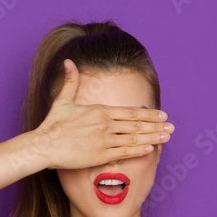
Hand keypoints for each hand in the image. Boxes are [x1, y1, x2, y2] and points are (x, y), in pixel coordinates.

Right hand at [32, 58, 172, 169]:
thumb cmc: (53, 124)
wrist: (44, 145)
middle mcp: (105, 124)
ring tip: (166, 138)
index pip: (131, 112)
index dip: (149, 114)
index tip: (162, 115)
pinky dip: (138, 150)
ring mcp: (104, 140)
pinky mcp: (100, 155)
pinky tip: (151, 149)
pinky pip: (124, 152)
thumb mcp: (63, 100)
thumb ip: (71, 81)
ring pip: (134, 139)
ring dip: (152, 138)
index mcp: (100, 111)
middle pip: (137, 125)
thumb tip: (68, 61)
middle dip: (156, 126)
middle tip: (172, 127)